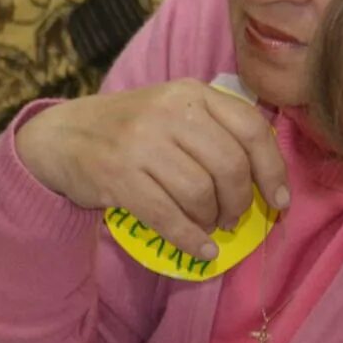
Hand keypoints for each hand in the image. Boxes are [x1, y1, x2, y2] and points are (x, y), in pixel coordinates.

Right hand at [17, 81, 288, 262]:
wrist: (62, 136)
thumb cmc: (129, 128)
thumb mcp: (172, 110)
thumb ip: (215, 128)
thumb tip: (266, 177)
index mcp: (192, 93)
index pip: (252, 129)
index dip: (273, 170)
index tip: (279, 200)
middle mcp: (169, 112)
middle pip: (229, 166)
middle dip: (240, 202)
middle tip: (233, 218)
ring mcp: (141, 144)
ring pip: (200, 193)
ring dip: (212, 220)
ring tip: (209, 226)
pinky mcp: (118, 177)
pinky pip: (167, 216)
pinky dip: (190, 239)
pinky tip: (200, 249)